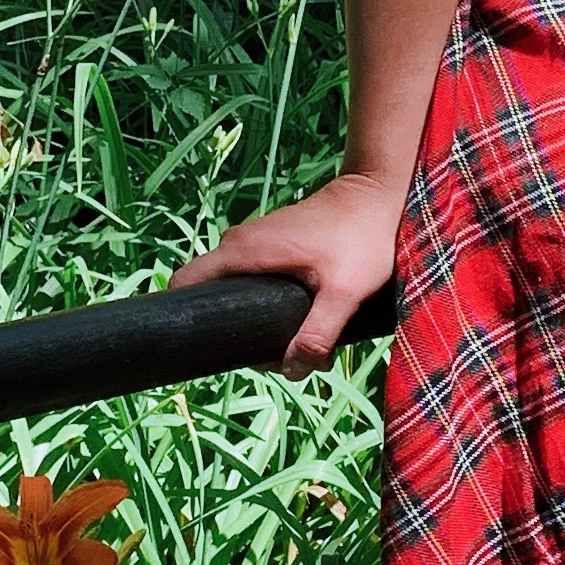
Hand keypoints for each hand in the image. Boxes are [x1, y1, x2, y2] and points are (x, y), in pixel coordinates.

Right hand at [170, 169, 405, 374]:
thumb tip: (291, 371)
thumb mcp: (344, 292)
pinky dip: (266, 302)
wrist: (380, 193)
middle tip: (273, 353)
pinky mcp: (272, 243)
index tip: (218, 347)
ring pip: (235, 288)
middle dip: (235, 329)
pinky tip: (296, 319)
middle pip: (211, 294)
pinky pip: (252, 279)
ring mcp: (254, 241)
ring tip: (290, 340)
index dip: (188, 317)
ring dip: (255, 318)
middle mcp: (240, 242)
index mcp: (243, 250)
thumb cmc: (363, 236)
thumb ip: (317, 333)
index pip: (185, 283)